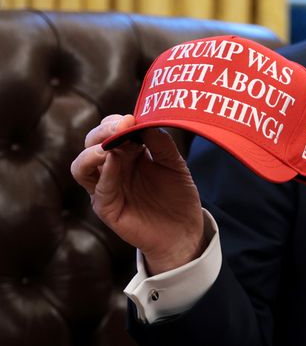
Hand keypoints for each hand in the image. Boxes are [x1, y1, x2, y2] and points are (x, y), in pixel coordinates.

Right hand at [70, 114, 205, 273]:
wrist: (184, 229)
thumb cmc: (177, 195)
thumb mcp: (174, 163)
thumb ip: (161, 143)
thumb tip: (145, 122)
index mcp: (127, 153)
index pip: (109, 130)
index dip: (117, 121)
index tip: (134, 117)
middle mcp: (111, 168)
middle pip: (91, 143)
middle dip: (104, 130)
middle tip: (123, 124)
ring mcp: (106, 188)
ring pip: (81, 166)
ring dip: (93, 151)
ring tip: (111, 144)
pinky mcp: (107, 208)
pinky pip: (97, 189)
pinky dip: (104, 173)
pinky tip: (114, 161)